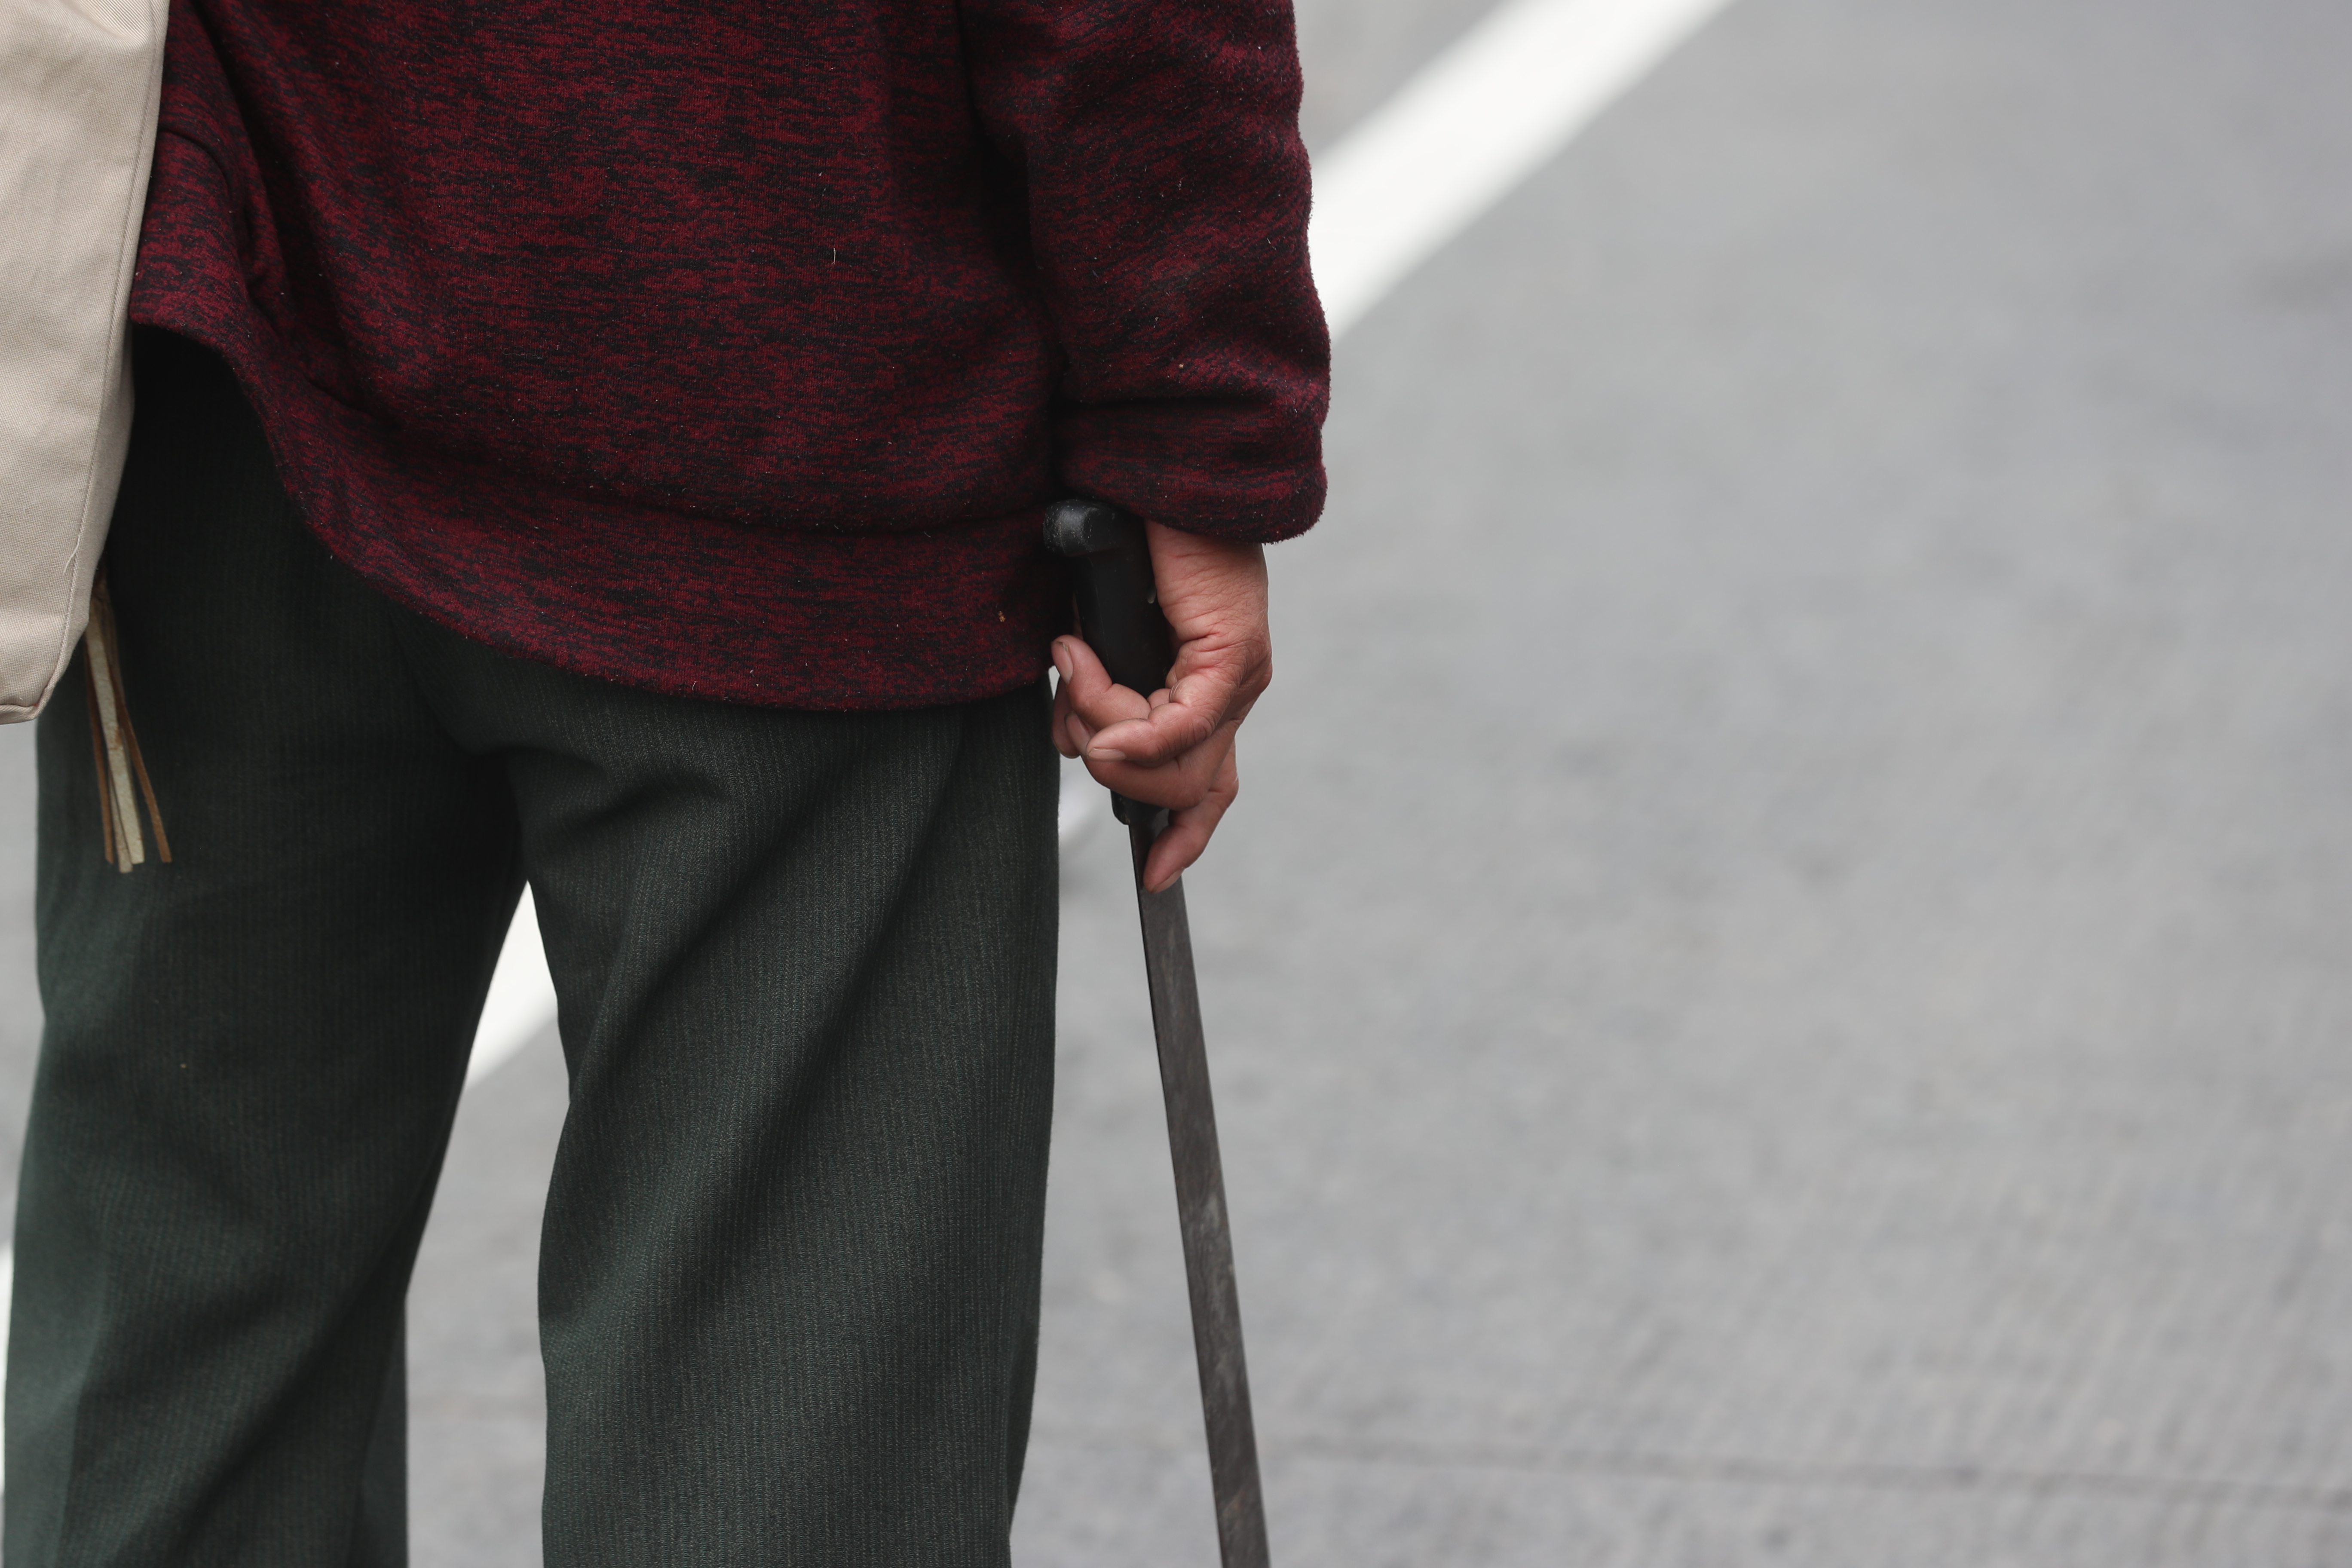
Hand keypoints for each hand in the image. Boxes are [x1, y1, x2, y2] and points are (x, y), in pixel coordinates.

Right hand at [1051, 520, 1270, 891]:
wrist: (1158, 472)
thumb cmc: (1126, 546)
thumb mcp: (1097, 640)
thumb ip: (1092, 694)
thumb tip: (1073, 742)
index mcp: (1208, 693)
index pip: (1210, 788)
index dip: (1185, 837)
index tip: (1155, 877)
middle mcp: (1232, 694)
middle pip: (1178, 786)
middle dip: (1108, 761)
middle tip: (1069, 700)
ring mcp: (1238, 676)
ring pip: (1174, 762)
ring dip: (1105, 729)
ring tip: (1076, 661)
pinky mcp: (1231, 653)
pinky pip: (1182, 723)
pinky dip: (1134, 726)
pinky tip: (1095, 699)